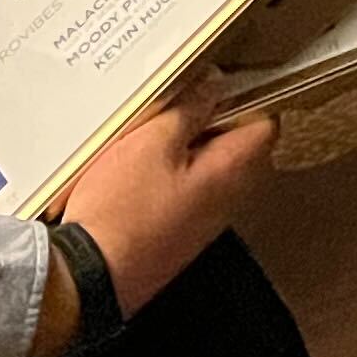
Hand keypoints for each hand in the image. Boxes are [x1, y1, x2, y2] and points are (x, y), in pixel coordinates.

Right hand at [43, 82, 276, 341]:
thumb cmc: (121, 208)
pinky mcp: (180, 233)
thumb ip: (190, 109)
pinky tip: (139, 164)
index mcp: (231, 171)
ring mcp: (204, 220)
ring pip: (210, 166)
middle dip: (211, 119)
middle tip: (176, 102)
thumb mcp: (153, 141)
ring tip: (151, 131)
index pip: (265, 124)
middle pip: (238, 144)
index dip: (245, 96)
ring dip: (186, 144)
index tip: (214, 82)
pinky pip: (189, 189)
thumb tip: (214, 84)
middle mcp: (227, 199)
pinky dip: (172, 170)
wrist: (90, 274)